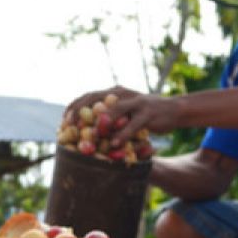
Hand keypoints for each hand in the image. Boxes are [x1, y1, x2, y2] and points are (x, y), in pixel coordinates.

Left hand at [64, 86, 181, 146]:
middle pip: (95, 100)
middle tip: (69, 128)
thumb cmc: (146, 115)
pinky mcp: (148, 113)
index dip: (74, 107)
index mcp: (114, 92)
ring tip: (88, 138)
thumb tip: (88, 131)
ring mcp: (136, 102)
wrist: (174, 110)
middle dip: (79, 114)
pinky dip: (121, 135)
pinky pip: (132, 125)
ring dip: (99, 125)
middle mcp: (122, 93)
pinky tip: (113, 145)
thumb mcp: (126, 113)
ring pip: (113, 112)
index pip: (88, 96)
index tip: (63, 121)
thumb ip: (110, 117)